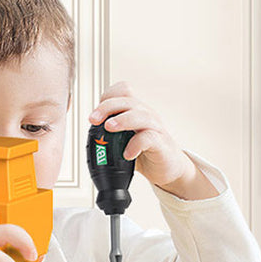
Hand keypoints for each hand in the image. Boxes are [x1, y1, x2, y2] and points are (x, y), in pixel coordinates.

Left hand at [89, 82, 217, 199]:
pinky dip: (136, 144)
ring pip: (140, 115)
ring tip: (109, 128)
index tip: (94, 115)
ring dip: (122, 120)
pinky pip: (149, 138)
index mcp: (136, 112)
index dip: (107, 97)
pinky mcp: (162, 144)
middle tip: (94, 120)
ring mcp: (156, 128)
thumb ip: (111, 137)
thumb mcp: (125, 142)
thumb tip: (91, 137)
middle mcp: (146, 115)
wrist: (169, 170)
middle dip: (107, 107)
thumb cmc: (147, 154)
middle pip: (128, 100)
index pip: (123, 91)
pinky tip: (127, 154)